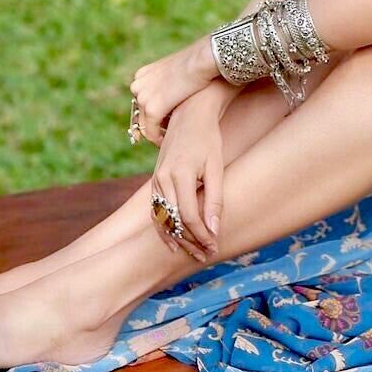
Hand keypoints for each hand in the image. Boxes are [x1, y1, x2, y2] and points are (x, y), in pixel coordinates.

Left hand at [130, 35, 218, 142]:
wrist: (204, 59)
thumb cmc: (202, 61)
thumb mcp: (180, 69)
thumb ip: (173, 80)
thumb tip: (178, 89)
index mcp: (143, 74)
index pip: (141, 100)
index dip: (149, 113)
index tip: (161, 123)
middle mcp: (138, 85)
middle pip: (139, 113)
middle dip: (149, 125)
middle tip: (161, 135)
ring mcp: (144, 97)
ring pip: (143, 124)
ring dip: (154, 133)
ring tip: (167, 139)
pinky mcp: (153, 109)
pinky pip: (151, 132)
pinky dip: (158, 139)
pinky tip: (168, 141)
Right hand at [149, 84, 231, 260]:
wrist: (189, 115)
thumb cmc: (208, 140)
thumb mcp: (216, 167)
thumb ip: (215, 199)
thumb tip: (214, 230)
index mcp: (180, 175)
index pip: (189, 217)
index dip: (202, 236)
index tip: (214, 247)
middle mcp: (163, 179)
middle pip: (174, 222)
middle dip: (190, 242)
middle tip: (206, 256)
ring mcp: (156, 180)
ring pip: (162, 220)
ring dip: (177, 239)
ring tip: (194, 253)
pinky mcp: (154, 181)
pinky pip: (156, 211)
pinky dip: (165, 229)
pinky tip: (175, 242)